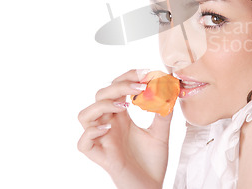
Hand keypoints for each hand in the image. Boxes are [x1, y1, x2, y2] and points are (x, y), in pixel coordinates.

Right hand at [77, 69, 173, 188]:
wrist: (152, 187)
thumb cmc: (152, 161)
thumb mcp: (161, 132)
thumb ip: (163, 112)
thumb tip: (168, 90)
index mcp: (121, 116)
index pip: (116, 87)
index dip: (128, 76)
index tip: (146, 73)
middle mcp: (109, 125)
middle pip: (100, 95)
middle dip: (119, 85)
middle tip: (141, 86)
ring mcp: (103, 140)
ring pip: (85, 115)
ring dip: (103, 105)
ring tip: (125, 105)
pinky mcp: (101, 157)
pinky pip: (83, 142)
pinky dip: (92, 132)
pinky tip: (110, 128)